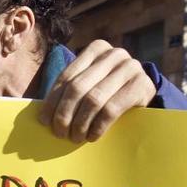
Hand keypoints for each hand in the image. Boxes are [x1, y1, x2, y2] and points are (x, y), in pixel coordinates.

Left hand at [39, 39, 156, 142]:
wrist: (144, 92)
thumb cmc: (109, 90)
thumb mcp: (90, 83)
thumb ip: (71, 89)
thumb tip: (43, 115)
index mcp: (96, 49)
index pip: (66, 77)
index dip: (52, 101)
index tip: (44, 121)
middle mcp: (114, 54)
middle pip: (77, 88)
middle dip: (64, 114)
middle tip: (60, 133)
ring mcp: (131, 67)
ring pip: (93, 100)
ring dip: (80, 123)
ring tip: (75, 137)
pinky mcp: (142, 85)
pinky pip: (111, 110)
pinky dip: (97, 126)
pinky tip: (92, 136)